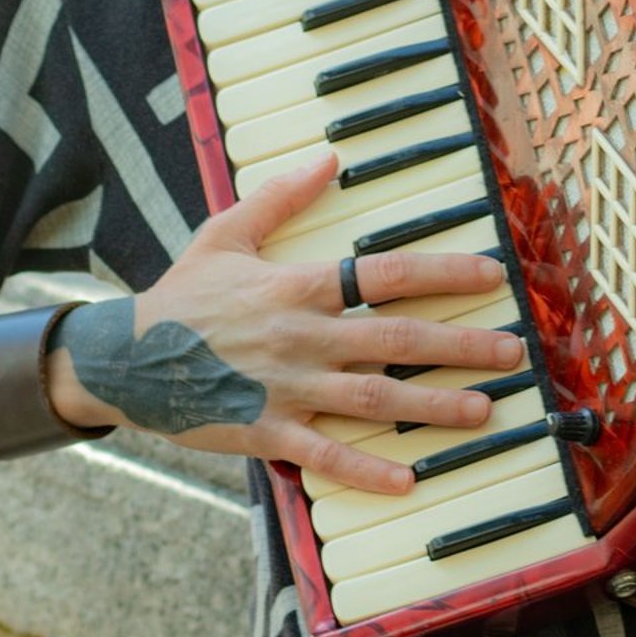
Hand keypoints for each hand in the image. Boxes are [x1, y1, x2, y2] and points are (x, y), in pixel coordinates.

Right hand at [47, 149, 522, 495]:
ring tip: (483, 411)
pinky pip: (325, 455)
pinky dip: (366, 470)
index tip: (491, 276)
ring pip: (374, 398)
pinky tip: (408, 480)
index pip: (384, 272)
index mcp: (297, 286)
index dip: (442, 272)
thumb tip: (328, 156)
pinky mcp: (268, 432)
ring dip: (433, 406)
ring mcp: (287, 388)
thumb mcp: (225, 233)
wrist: (124, 360)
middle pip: (396, 339)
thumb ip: (281, 196)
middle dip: (460, 344)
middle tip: (511, 351)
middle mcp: (302, 337)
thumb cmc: (182, 296)